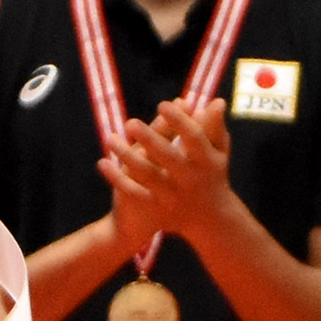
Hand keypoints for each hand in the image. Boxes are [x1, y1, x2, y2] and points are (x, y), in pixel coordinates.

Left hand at [102, 100, 240, 245]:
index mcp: (207, 161)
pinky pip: (134, 192)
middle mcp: (191, 179)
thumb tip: (217, 100)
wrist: (210, 219)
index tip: (163, 104)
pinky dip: (117, 178)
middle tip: (130, 122)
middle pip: (169, 157)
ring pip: (147, 175)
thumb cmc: (211, 173)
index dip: (180, 121)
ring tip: (110, 138)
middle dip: (150, 140)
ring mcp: (173, 195)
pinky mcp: (157, 208)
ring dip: (127, 156)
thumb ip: (214, 127)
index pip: (195, 138)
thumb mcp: (217, 152)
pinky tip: (103, 162)